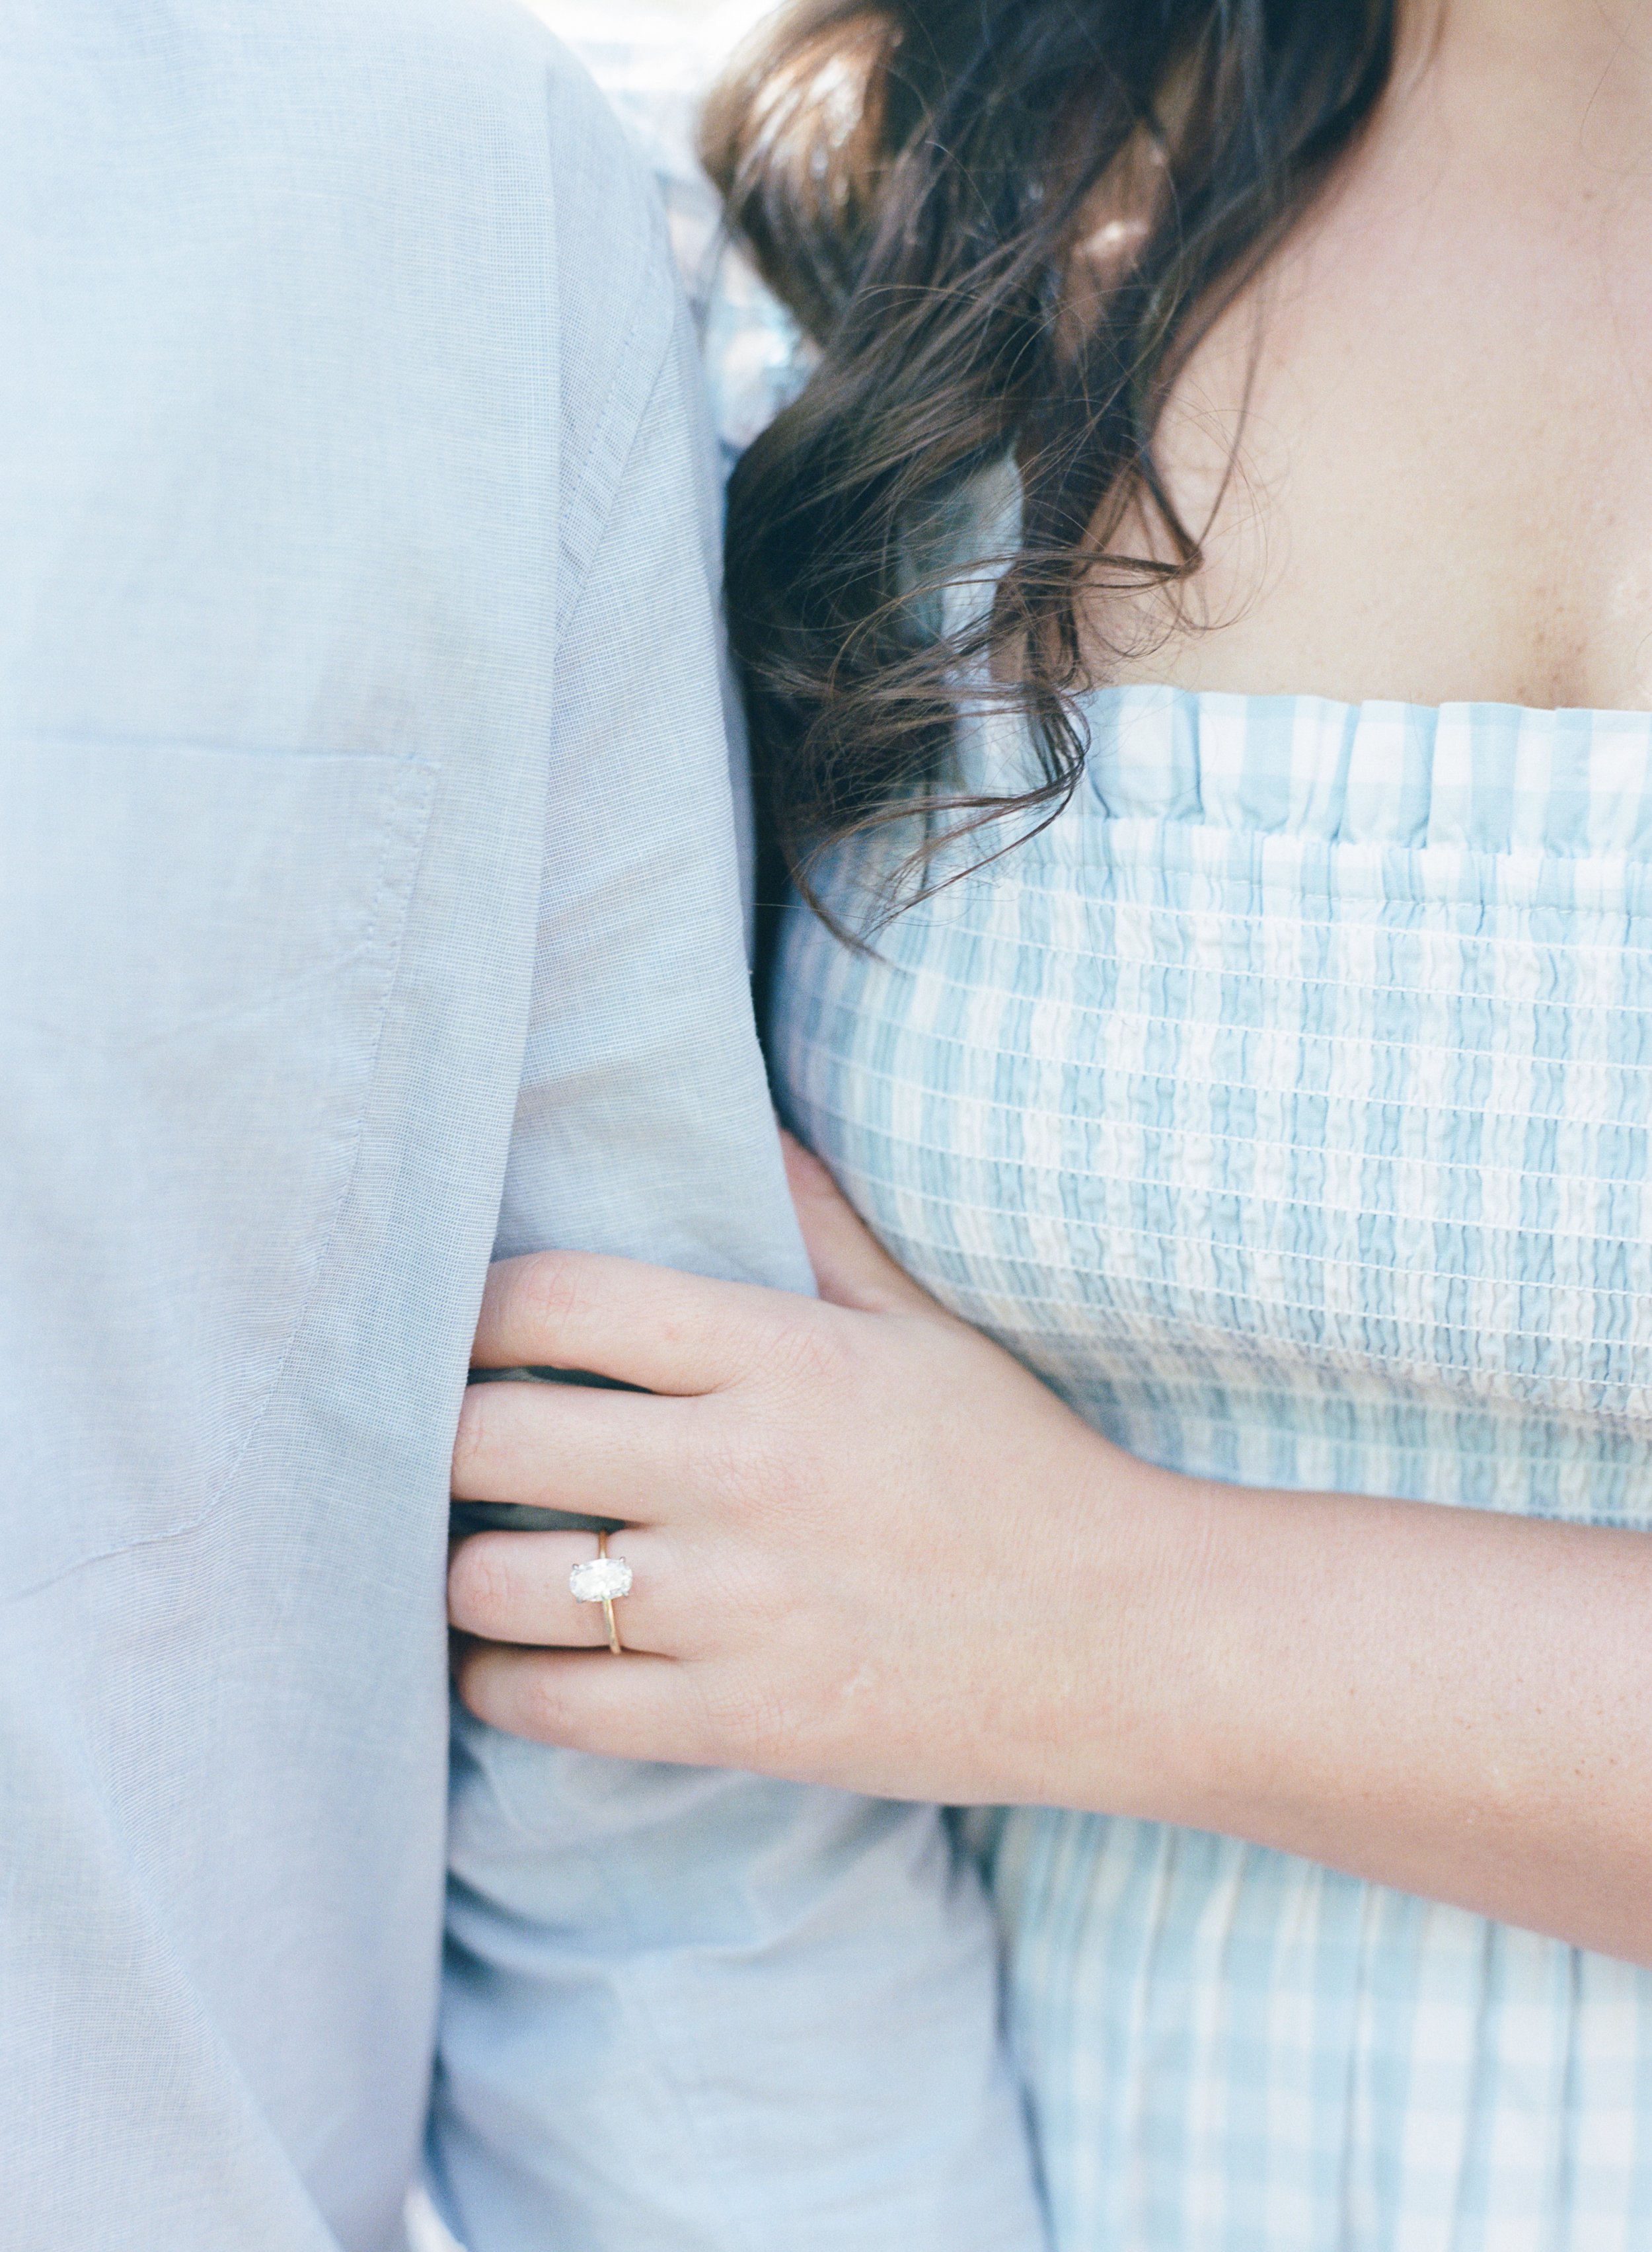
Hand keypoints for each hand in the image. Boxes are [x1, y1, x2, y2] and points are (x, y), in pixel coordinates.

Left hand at [449, 1138, 1139, 1803]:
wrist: (1124, 1643)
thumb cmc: (1019, 1470)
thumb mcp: (926, 1330)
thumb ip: (820, 1226)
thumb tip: (752, 1122)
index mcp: (782, 1357)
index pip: (556, 1299)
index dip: (475, 1308)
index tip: (468, 1330)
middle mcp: (739, 1473)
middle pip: (489, 1438)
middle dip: (446, 1440)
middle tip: (455, 1449)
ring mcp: (732, 1607)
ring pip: (494, 1583)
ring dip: (461, 1570)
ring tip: (481, 1555)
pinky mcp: (736, 1722)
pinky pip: (545, 1705)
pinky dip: (501, 1680)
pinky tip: (516, 1653)